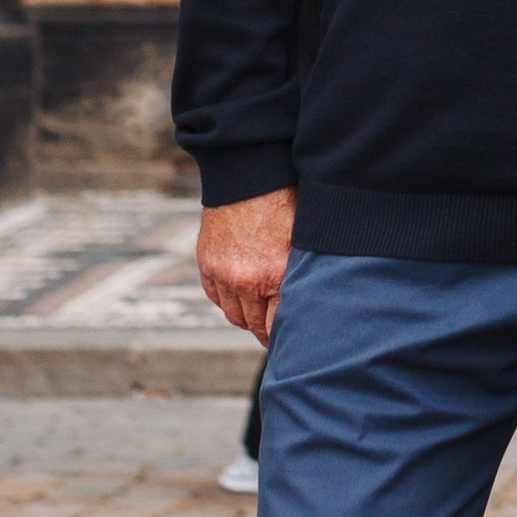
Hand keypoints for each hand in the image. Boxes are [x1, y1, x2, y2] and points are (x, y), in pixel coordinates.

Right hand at [198, 187, 295, 341]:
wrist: (248, 175)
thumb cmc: (284, 201)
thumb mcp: (303, 240)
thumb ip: (302, 274)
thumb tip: (310, 303)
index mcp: (275, 275)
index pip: (277, 325)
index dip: (285, 336)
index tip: (293, 341)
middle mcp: (246, 280)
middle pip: (254, 325)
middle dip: (266, 332)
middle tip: (276, 334)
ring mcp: (222, 273)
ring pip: (234, 314)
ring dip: (247, 318)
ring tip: (260, 316)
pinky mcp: (206, 262)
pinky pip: (215, 296)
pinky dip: (227, 300)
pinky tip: (240, 298)